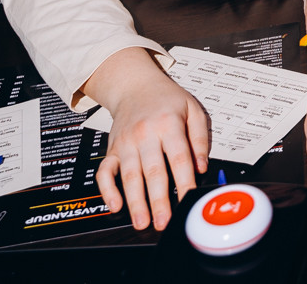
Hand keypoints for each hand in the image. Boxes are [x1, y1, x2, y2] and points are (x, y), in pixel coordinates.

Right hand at [95, 69, 208, 230]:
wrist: (134, 85)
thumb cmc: (166, 98)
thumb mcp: (192, 109)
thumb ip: (200, 138)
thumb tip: (201, 166)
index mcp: (169, 124)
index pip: (179, 157)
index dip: (184, 181)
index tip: (188, 199)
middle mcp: (145, 135)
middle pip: (153, 171)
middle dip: (158, 200)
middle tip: (163, 221)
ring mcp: (126, 143)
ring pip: (129, 176)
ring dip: (135, 202)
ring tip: (142, 221)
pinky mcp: (112, 149)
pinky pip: (105, 172)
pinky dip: (107, 190)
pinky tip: (115, 205)